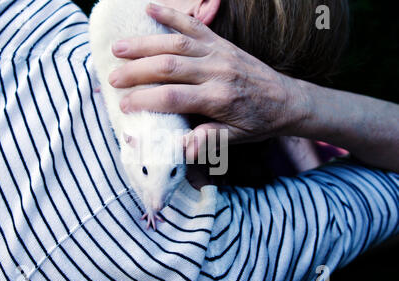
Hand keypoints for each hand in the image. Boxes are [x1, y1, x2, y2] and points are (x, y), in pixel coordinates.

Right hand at [109, 3, 305, 160]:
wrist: (287, 99)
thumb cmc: (258, 122)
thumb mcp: (236, 138)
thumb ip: (209, 140)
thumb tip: (181, 149)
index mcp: (219, 98)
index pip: (174, 97)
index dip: (145, 100)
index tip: (124, 105)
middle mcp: (217, 71)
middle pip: (169, 66)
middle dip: (136, 71)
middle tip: (112, 78)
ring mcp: (219, 52)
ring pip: (176, 42)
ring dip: (144, 44)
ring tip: (118, 48)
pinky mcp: (221, 42)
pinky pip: (194, 24)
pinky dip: (171, 15)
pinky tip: (150, 9)